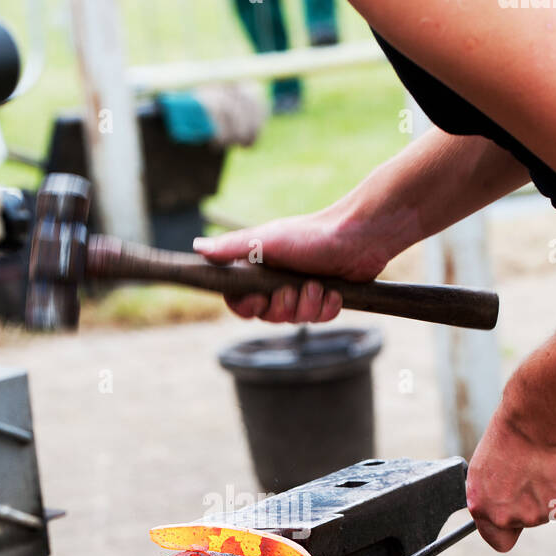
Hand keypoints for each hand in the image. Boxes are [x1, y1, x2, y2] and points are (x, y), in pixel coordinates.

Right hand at [192, 206, 390, 322]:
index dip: (248, 306)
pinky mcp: (325, 299)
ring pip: (295, 321)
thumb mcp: (267, 240)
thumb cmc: (311, 234)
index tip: (260, 298)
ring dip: (308, 306)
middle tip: (295, 288)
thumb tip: (197, 247)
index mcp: (259, 269)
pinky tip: (334, 292)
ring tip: (318, 285)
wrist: (358, 236)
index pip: (239, 301)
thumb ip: (232, 248)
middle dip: (284, 306)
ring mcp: (302, 292)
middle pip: (268, 317)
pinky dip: (327, 308)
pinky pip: (319, 320)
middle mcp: (278, 282)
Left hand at [466, 404, 555, 551]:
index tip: (517, 512)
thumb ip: (498, 489)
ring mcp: (537, 515)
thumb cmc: (511, 433)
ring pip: (552, 507)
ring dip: (554, 488)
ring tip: (549, 460)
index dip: (508, 529)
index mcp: (483, 507)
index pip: (498, 539)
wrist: (537, 421)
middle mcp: (507, 517)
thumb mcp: (490, 465)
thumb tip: (512, 495)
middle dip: (535, 500)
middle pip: (529, 519)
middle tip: (536, 471)